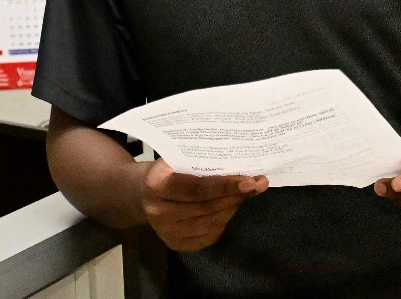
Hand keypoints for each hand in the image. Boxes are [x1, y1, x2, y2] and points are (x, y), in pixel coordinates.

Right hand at [138, 160, 265, 251]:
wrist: (142, 194)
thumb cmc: (167, 169)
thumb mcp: (176, 157)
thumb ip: (201, 158)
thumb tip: (241, 156)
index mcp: (156, 186)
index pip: (197, 188)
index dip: (225, 186)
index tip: (250, 181)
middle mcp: (159, 213)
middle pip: (207, 207)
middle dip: (237, 196)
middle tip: (259, 184)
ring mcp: (167, 232)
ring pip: (211, 223)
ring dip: (233, 207)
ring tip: (247, 192)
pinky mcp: (176, 244)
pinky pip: (209, 235)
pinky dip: (224, 220)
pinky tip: (231, 206)